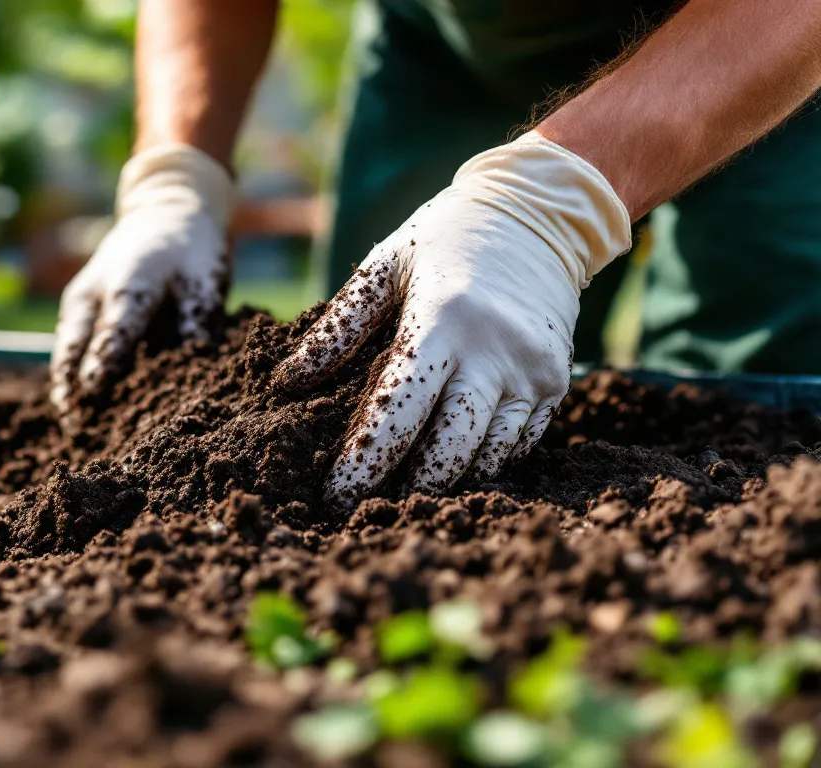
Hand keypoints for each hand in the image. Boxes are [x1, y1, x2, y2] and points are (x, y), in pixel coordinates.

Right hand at [50, 144, 234, 412]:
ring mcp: (78, 301)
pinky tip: (77, 414)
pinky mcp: (74, 311)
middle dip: (75, 388)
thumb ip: (195, 325)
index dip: (105, 365)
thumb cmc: (190, 252)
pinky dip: (71, 379)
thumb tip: (192, 373)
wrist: (163, 215)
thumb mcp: (204, 282)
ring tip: (74, 430)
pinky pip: (68, 349)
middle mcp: (93, 292)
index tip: (95, 396)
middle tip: (78, 429)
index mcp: (130, 281)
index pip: (114, 330)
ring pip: (64, 351)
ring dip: (67, 389)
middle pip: (74, 346)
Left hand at [276, 131, 631, 507]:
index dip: (363, 462)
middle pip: (447, 450)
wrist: (540, 212)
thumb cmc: (446, 238)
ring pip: (486, 458)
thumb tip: (285, 384)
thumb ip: (336, 328)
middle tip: (361, 511)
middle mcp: (495, 352)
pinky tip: (447, 465)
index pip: (397, 411)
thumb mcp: (384, 266)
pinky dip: (481, 463)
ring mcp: (532, 371)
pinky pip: (516, 446)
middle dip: (403, 491)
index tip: (333, 495)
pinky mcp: (556, 384)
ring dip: (442, 484)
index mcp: (443, 320)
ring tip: (399, 498)